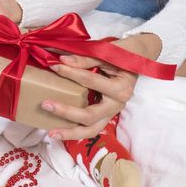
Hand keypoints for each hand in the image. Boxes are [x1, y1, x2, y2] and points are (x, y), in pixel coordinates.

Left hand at [43, 34, 161, 139]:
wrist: (139, 58)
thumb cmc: (123, 54)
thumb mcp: (106, 53)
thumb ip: (85, 59)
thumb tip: (61, 61)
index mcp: (120, 88)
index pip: (90, 81)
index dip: (70, 73)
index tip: (54, 66)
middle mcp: (117, 104)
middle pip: (89, 116)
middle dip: (66, 112)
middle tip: (46, 104)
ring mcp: (112, 112)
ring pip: (91, 130)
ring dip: (70, 133)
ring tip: (51, 133)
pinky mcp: (106, 115)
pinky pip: (91, 128)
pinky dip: (76, 131)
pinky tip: (60, 131)